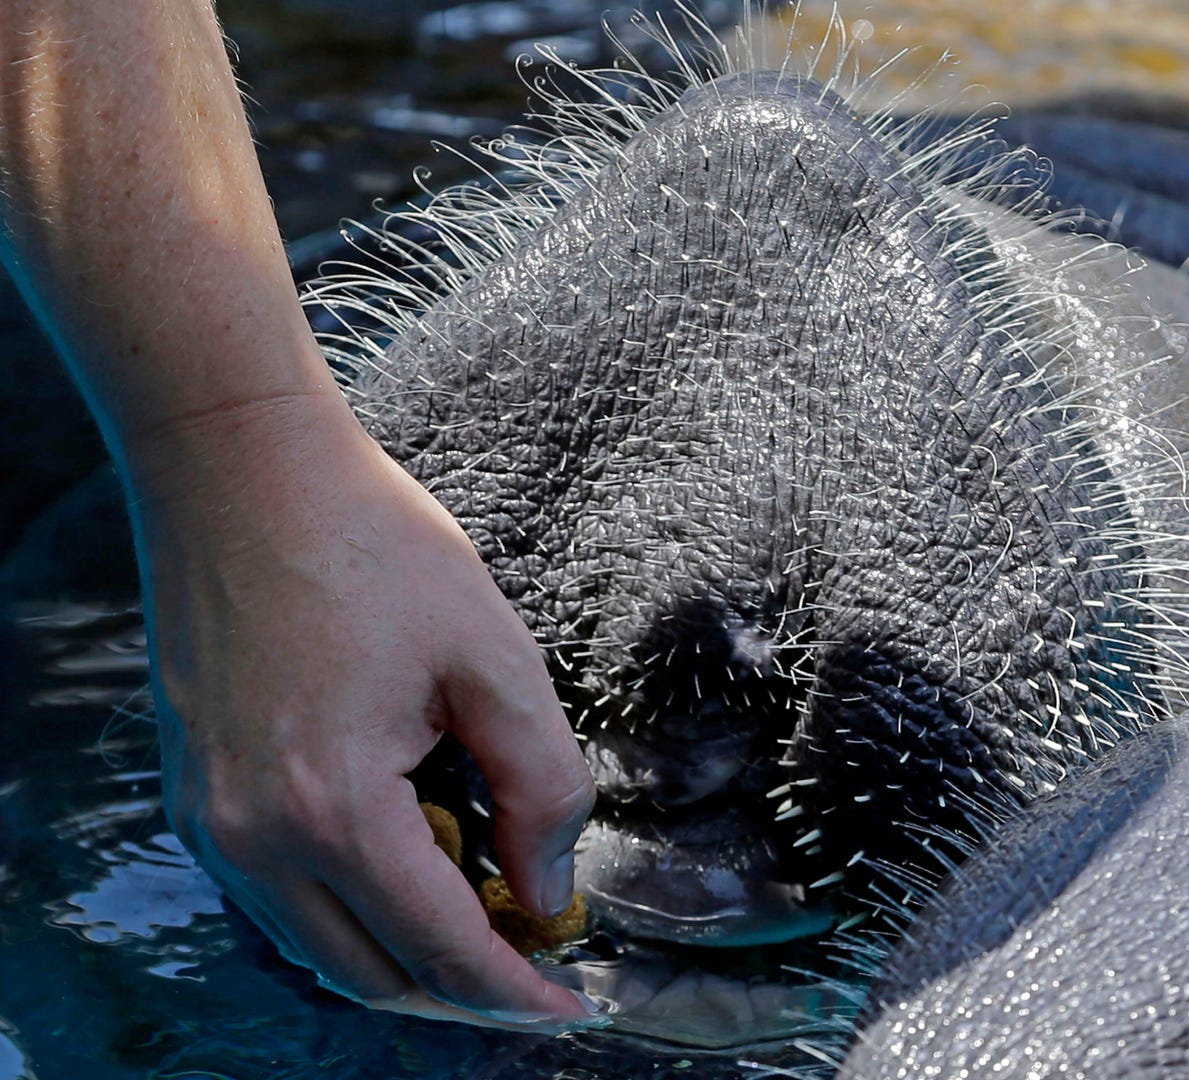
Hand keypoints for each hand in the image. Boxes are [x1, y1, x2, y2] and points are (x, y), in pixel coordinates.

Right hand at [131, 393, 598, 1028]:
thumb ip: (541, 786)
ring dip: (405, 955)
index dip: (517, 990)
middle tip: (538, 963)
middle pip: (372, 975)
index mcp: (334, 807)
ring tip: (484, 916)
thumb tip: (549, 889)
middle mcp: (254, 839)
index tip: (573, 1005)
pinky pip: (277, 902)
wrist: (242, 473)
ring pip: (318, 949)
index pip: (441, 949)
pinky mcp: (197, 799)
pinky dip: (349, 912)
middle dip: (464, 987)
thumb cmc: (375, 547)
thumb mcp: (497, 657)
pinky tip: (411, 869)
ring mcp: (212, 825)